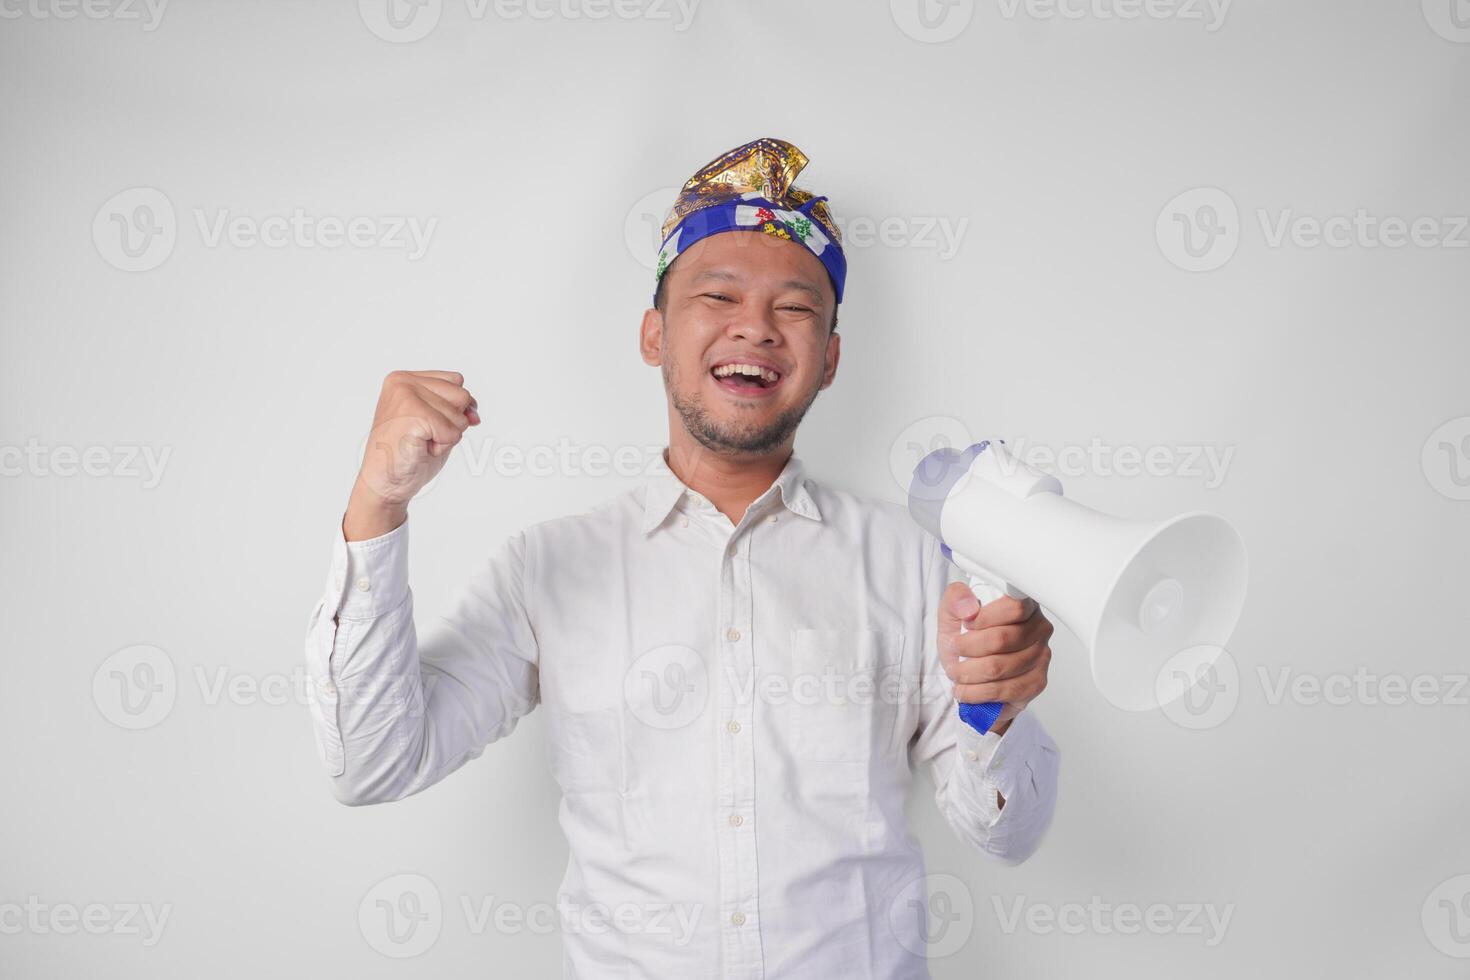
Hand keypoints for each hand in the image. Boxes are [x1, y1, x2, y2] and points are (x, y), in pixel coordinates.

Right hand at [343, 370, 478, 539]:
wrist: (384, 484)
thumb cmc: (409, 455)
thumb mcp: (438, 422)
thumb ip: (456, 408)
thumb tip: (474, 414)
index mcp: (405, 378)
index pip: (457, 382)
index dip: (455, 409)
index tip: (428, 426)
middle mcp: (403, 382)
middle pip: (462, 396)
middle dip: (451, 423)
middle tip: (422, 436)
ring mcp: (406, 396)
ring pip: (459, 415)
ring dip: (446, 436)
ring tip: (419, 443)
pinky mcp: (412, 415)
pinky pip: (453, 432)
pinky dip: (442, 446)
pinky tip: (419, 449)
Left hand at [937, 581, 1053, 734]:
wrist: (966, 666)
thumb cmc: (965, 635)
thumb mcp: (953, 610)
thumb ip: (956, 598)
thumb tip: (969, 608)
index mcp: (1024, 603)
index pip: (1014, 607)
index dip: (984, 618)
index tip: (965, 624)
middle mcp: (1039, 629)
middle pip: (1002, 639)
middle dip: (968, 648)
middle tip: (953, 650)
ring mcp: (1040, 657)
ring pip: (999, 667)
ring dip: (969, 673)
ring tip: (956, 672)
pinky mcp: (1036, 683)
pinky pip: (1005, 691)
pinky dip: (978, 692)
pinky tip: (967, 689)